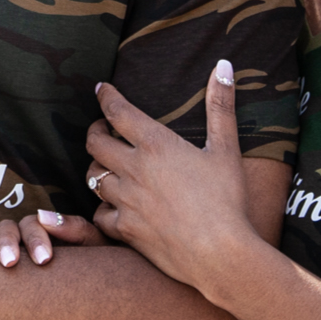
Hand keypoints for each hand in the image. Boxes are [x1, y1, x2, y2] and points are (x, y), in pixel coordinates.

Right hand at [0, 211, 86, 269]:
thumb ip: (75, 229)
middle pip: (13, 229)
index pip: (37, 225)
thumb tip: (44, 216)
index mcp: (51, 229)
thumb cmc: (94, 270)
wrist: (95, 296)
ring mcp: (12, 247)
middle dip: (10, 243)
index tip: (44, 260)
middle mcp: (28, 235)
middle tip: (11, 263)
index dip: (37, 239)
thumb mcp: (93, 247)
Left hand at [80, 61, 260, 293]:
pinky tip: (114, 207)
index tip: (102, 89)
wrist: (220, 254)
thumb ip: (220, 106)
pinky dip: (104, 207)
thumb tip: (223, 65)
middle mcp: (134, 169)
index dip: (107, 97)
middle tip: (101, 129)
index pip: (118, 112)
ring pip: (92, 178)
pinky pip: (100, 213)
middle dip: (94, 131)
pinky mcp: (125, 229)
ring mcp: (126, 201)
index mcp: (156, 145)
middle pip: (95, 143)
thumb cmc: (227, 200)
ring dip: (96, 168)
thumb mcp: (226, 150)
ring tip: (105, 166)